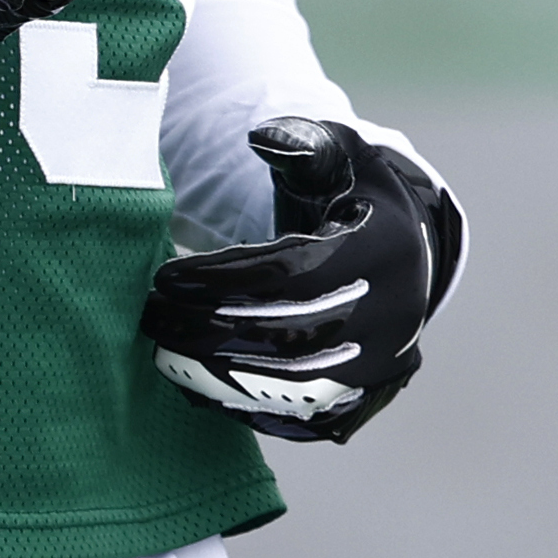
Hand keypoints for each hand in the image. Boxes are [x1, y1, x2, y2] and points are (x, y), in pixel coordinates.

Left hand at [141, 118, 464, 443]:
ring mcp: (382, 367)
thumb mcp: (340, 156)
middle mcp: (394, 317)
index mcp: (386, 251)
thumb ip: (302, 141)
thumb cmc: (354, 199)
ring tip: (161, 349)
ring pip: (292, 386)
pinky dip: (243, 408)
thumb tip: (262, 138)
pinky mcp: (364, 402)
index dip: (222, 276)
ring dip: (217, 375)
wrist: (405, 258)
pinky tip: (193, 384)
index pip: (292, 272)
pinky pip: (299, 419)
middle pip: (289, 336)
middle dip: (209, 328)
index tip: (164, 277)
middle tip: (151, 316)